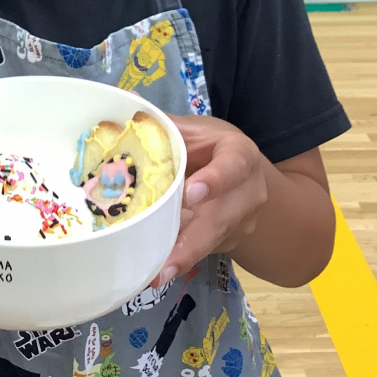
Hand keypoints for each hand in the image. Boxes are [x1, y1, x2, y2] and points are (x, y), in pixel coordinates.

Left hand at [153, 114, 268, 287]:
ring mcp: (240, 220)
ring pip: (212, 239)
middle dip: (193, 240)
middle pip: (223, 217)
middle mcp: (248, 191)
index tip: (191, 194)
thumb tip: (128, 102)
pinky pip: (204, 250)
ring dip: (183, 257)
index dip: (215, 180)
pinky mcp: (227, 240)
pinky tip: (157, 272)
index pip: (234, 166)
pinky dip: (181, 259)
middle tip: (167, 259)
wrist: (247, 174)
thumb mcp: (196, 130)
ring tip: (157, 274)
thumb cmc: (213, 146)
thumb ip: (166, 124)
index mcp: (241, 155)